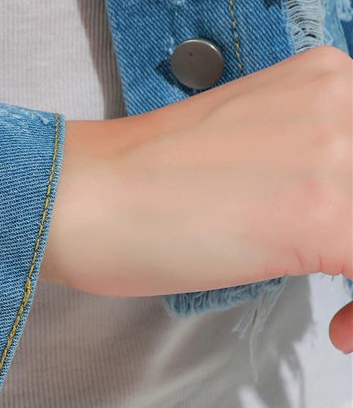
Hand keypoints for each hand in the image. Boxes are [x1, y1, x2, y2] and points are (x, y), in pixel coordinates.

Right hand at [41, 46, 352, 351]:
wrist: (81, 198)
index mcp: (326, 78)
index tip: (341, 252)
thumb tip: (332, 213)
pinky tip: (338, 329)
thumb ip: (307, 159)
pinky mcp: (324, 214)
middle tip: (337, 282)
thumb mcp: (246, 148)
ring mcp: (338, 153)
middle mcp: (344, 98)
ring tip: (341, 316)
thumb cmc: (137, 185)